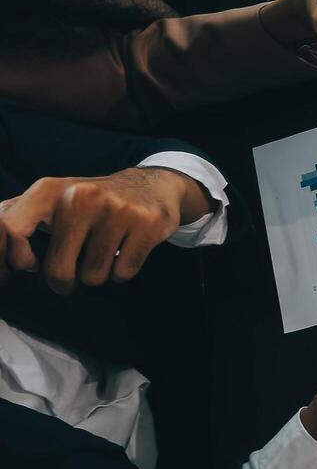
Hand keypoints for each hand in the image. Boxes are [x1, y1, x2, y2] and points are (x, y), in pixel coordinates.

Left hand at [0, 167, 211, 291]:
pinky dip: (121, 273)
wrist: (150, 186)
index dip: (15, 259)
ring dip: (97, 275)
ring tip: (102, 255)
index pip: (11, 230)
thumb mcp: (52, 199)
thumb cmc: (92, 203)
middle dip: (64, 282)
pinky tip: (124, 252)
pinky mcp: (145, 225)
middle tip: (71, 276)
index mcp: (49, 190)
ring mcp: (115, 210)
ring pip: (93, 276)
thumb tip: (0, 251)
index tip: (30, 266)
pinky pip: (123, 273)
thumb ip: (18, 217)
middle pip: (57, 270)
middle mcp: (80, 196)